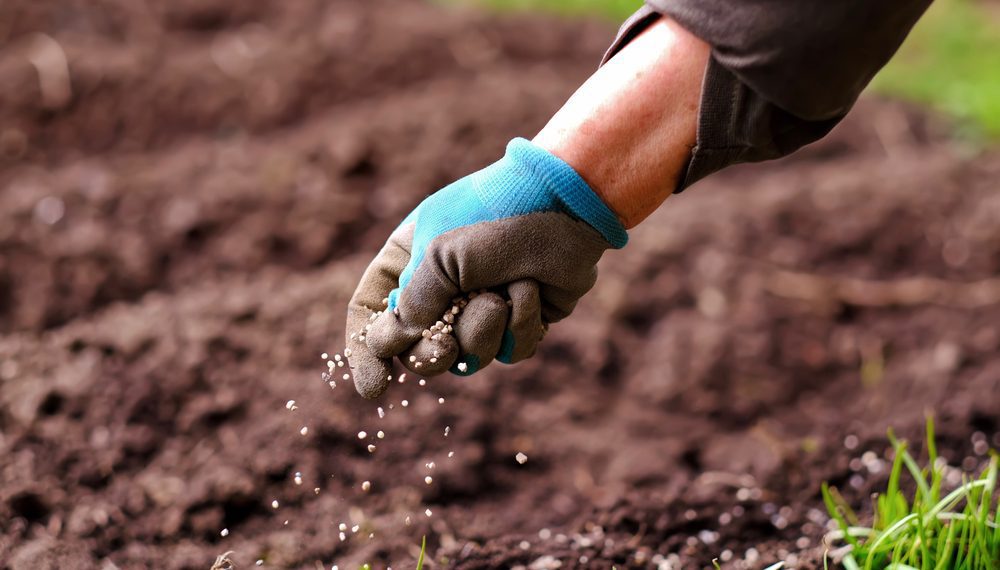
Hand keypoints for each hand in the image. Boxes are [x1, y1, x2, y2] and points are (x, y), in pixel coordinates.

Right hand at [345, 138, 626, 397]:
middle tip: (444, 348)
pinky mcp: (520, 321)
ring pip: (467, 357)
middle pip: (417, 350)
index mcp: (408, 261)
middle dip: (432, 355)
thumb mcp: (440, 254)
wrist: (566, 204)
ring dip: (483, 330)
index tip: (376, 388)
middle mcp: (441, 288)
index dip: (367, 353)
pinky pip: (510, 353)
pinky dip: (521, 325)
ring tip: (501, 293)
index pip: (370, 313)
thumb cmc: (495, 216)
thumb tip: (393, 344)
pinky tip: (531, 291)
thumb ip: (413, 303)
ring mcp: (481, 307)